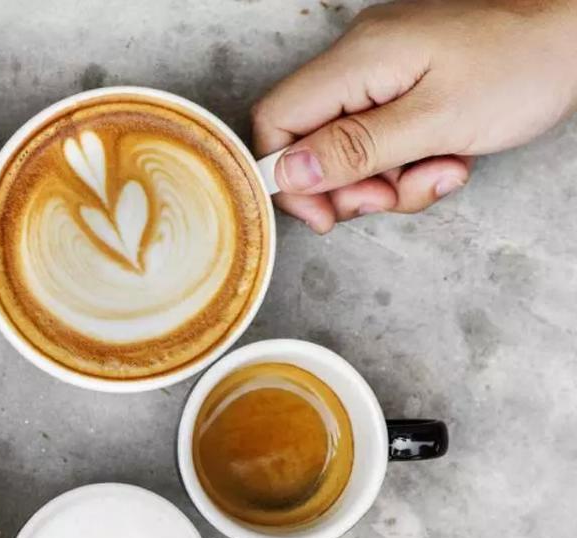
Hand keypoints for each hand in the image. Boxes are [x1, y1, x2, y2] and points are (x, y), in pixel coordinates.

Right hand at [252, 0, 576, 232]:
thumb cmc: (525, 65)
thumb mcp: (437, 122)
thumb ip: (356, 150)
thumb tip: (288, 173)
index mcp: (358, 60)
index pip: (277, 120)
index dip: (288, 176)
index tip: (326, 214)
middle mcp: (360, 59)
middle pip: (312, 141)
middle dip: (351, 185)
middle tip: (393, 196)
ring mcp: (383, 70)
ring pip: (351, 149)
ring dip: (389, 180)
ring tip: (440, 171)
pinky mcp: (406, 82)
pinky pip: (383, 137)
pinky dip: (409, 162)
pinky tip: (448, 157)